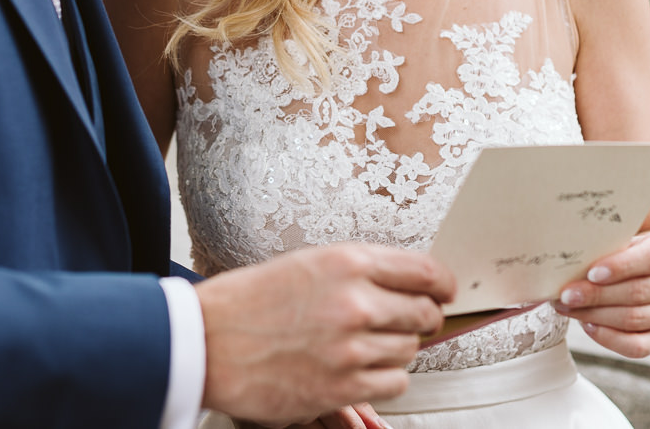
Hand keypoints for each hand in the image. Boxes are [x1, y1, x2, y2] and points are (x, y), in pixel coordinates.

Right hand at [198, 243, 453, 425]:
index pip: (424, 271)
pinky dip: (385, 378)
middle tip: (409, 321)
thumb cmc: (249, 301)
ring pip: (411, 350)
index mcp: (348, 262)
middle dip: (422, 318)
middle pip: (424, 314)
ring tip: (366, 345)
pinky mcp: (342, 387)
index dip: (443, 284)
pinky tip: (360, 369)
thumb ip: (360, 271)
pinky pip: (395, 383)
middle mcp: (355, 302)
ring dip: (397, 349)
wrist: (205, 342)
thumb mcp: (308, 264)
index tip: (445, 291)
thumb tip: (410, 284)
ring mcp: (351, 348)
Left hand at [554, 229, 649, 357]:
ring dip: (595, 315)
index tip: (591, 272)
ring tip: (566, 307)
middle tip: (566, 294)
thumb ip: (606, 239)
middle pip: (638, 292)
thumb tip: (572, 251)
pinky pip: (637, 347)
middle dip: (597, 295)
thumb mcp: (623, 235)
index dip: (620, 267)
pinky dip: (610, 338)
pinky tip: (587, 325)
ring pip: (634, 319)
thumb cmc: (628, 248)